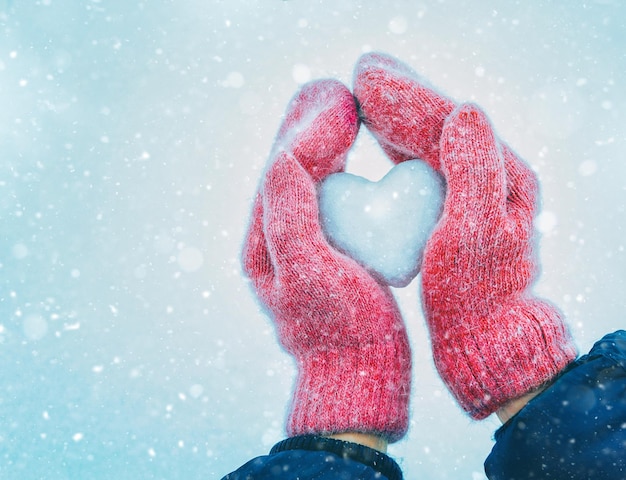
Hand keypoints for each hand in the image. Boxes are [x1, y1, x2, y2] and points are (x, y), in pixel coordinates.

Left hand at [242, 79, 410, 440]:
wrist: (359, 376)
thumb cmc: (342, 331)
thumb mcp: (311, 277)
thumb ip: (290, 221)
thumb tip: (282, 162)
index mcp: (263, 245)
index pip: (281, 172)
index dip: (310, 133)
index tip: (344, 104)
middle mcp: (273, 239)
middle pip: (286, 168)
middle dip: (308, 126)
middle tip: (333, 88)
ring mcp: (297, 244)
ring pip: (304, 178)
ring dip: (320, 139)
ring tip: (341, 103)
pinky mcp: (322, 250)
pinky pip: (324, 196)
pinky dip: (335, 165)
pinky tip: (351, 149)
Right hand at [354, 52, 575, 418]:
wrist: (482, 334)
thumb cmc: (473, 293)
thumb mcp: (476, 234)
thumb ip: (475, 170)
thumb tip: (465, 109)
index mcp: (505, 174)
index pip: (451, 120)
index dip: (409, 96)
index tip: (368, 76)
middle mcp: (494, 174)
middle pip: (441, 122)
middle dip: (400, 95)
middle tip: (362, 71)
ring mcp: (474, 188)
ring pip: (431, 139)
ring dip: (396, 114)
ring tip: (361, 94)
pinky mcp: (456, 205)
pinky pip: (424, 162)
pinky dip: (399, 143)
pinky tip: (376, 136)